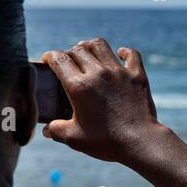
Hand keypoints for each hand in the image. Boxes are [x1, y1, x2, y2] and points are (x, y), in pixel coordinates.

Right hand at [40, 39, 161, 162]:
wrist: (140, 142)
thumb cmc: (106, 141)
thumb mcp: (74, 139)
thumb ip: (56, 130)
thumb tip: (47, 129)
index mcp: (78, 86)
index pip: (58, 59)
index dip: (49, 56)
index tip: (48, 60)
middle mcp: (97, 73)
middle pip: (78, 49)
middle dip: (68, 52)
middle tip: (68, 62)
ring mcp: (119, 72)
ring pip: (100, 45)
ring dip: (90, 46)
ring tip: (88, 53)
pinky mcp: (137, 75)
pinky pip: (130, 54)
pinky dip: (124, 52)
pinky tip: (119, 54)